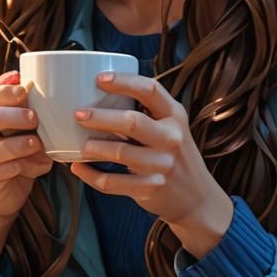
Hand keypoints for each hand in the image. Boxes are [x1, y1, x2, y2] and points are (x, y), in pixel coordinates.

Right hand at [0, 70, 52, 219]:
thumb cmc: (8, 151)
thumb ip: (11, 100)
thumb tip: (17, 74)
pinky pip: (12, 167)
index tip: (25, 90)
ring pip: (4, 145)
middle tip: (35, 119)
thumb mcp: (10, 124)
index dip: (5, 91)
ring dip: (27, 144)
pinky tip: (39, 165)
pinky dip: (31, 165)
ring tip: (39, 144)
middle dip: (20, 116)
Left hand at [70, 72, 232, 258]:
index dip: (124, 82)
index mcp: (174, 115)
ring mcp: (163, 164)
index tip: (100, 79)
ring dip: (96, 148)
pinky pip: (114, 183)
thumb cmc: (173, 153)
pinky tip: (79, 168)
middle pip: (133, 122)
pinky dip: (92, 175)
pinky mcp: (151, 188)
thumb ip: (145, 112)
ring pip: (122, 153)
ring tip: (80, 145)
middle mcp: (171, 137)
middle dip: (101, 117)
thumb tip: (97, 94)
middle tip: (78, 114)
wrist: (197, 197)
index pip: (150, 90)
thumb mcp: (169, 127)